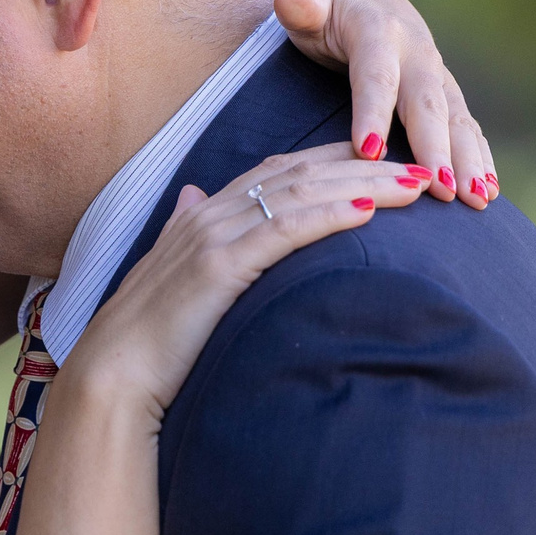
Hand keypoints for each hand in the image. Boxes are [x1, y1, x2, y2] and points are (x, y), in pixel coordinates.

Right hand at [65, 146, 435, 417]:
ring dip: (366, 181)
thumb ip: (184, 232)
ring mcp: (213, 236)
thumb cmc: (146, 341)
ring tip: (417, 181)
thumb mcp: (170, 276)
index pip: (282, 169)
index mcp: (202, 215)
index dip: (338, 157)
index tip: (387, 156)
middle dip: (368, 161)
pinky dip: (331, 213)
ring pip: (303, 192)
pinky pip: (286, 229)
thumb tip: (191, 198)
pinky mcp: (219, 268)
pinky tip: (370, 207)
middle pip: (303, 171)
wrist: (112, 378)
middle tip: (423, 163)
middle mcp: (209, 213)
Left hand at [273, 0, 498, 207]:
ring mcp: (436, 75)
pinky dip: (480, 157)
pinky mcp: (446, 94)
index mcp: (379, 31)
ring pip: (456, 118)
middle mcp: (417, 53)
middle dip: (437, 147)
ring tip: (478, 198)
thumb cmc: (328, 16)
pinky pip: (466, 127)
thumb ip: (299, 7)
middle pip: (427, 103)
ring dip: (469, 159)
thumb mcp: (310, 9)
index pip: (376, 75)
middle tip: (442, 189)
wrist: (369, 3)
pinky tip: (489, 190)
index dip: (373, 112)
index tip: (369, 152)